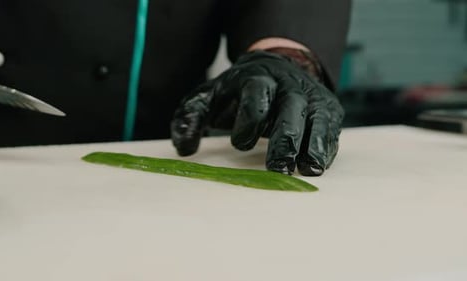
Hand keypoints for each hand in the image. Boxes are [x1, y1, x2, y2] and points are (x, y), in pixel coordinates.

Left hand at [171, 50, 343, 175]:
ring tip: (308, 170)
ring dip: (313, 146)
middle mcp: (289, 85)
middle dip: (285, 140)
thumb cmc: (242, 90)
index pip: (256, 97)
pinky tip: (317, 165)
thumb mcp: (213, 95)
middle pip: (291, 109)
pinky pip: (331, 130)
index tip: (240, 144)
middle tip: (277, 169)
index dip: (249, 121)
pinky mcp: (329, 110)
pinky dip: (326, 148)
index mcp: (258, 78)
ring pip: (317, 119)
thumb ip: (193, 116)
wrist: (280, 66)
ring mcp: (313, 97)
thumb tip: (184, 150)